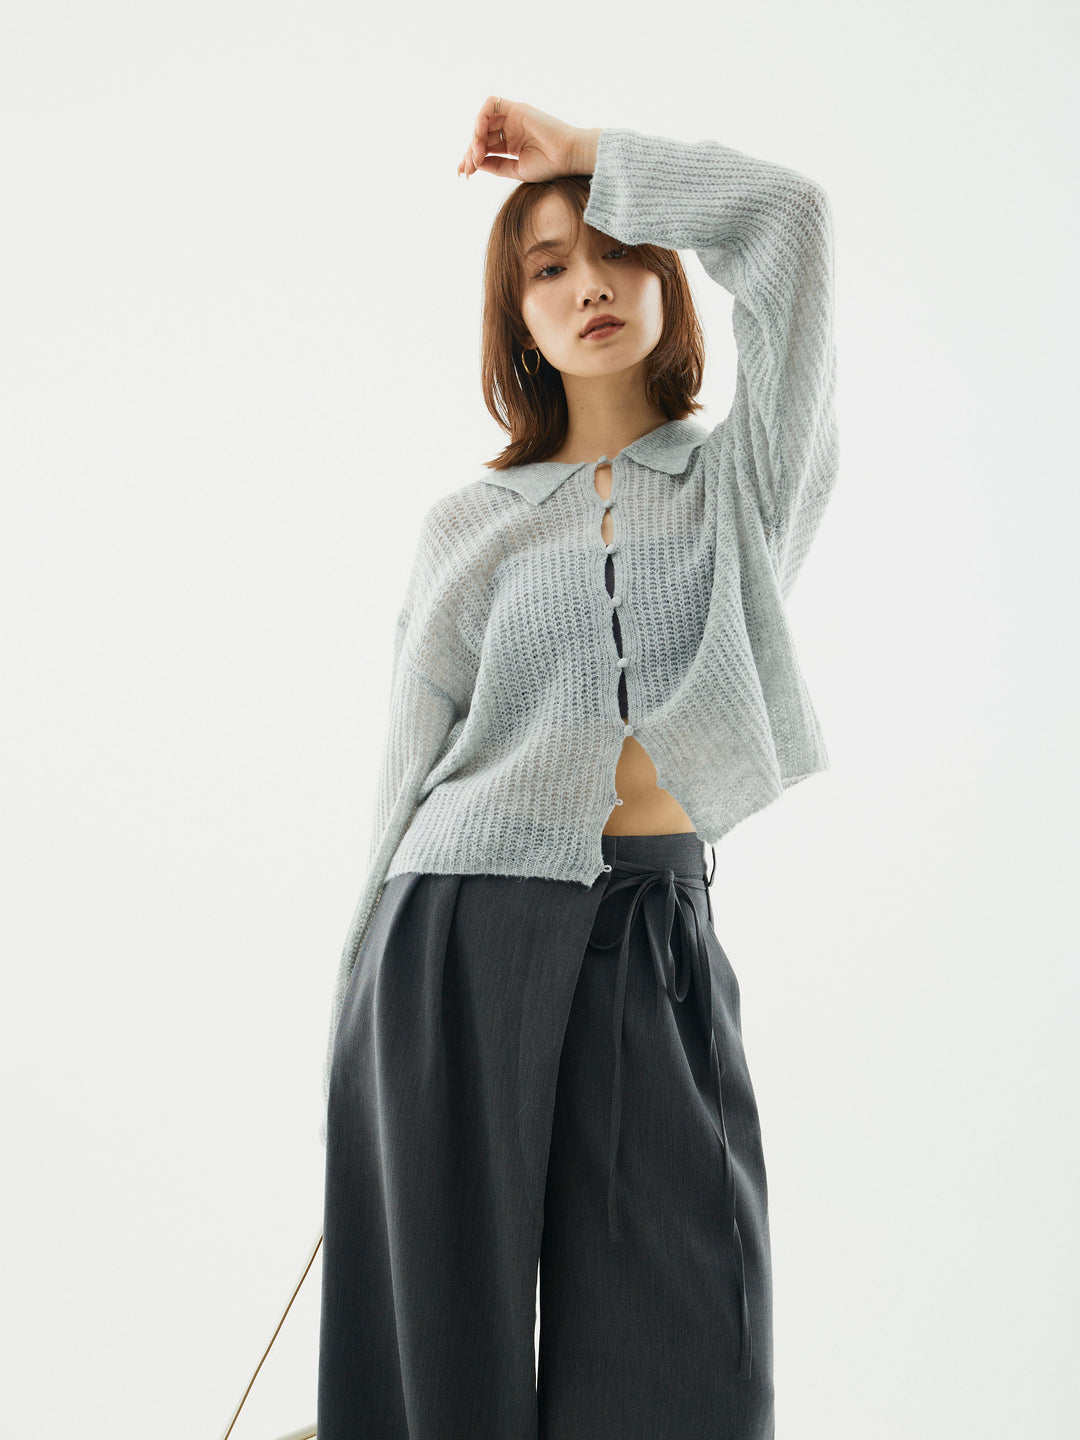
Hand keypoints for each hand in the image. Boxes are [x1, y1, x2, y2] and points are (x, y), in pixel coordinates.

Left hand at [456, 95, 598, 182]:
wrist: (567, 156)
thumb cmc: (548, 166)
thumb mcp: (516, 170)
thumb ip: (495, 166)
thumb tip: (475, 164)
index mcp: (512, 144)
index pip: (485, 148)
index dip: (472, 159)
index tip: (464, 174)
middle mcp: (511, 129)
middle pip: (481, 135)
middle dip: (470, 151)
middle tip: (468, 168)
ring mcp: (514, 117)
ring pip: (483, 121)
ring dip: (475, 137)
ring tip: (477, 154)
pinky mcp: (517, 107)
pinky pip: (492, 104)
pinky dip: (481, 117)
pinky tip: (479, 135)